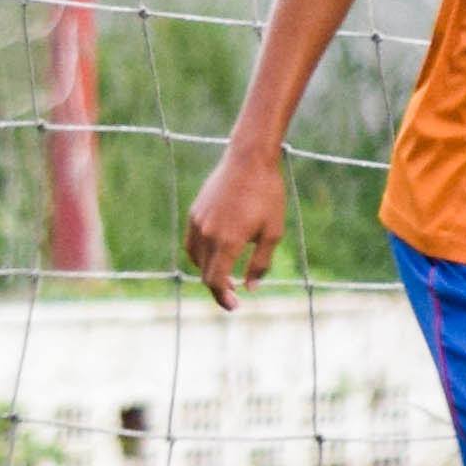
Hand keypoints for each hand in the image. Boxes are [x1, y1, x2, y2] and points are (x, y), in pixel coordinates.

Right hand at [180, 138, 289, 307]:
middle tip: (233, 295)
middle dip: (218, 288)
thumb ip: (260, 263)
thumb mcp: (273, 232)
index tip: (235, 305)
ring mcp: (198, 221)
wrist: (249, 159)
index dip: (223, 297)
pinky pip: (192, 241)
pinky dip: (201, 253)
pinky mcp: (195, 211)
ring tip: (225, 274)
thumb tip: (251, 287)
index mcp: (227, 241)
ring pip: (195, 257)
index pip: (215, 280)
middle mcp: (207, 233)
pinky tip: (216, 252)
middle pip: (205, 272)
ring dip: (208, 270)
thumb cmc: (267, 194)